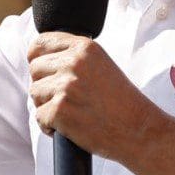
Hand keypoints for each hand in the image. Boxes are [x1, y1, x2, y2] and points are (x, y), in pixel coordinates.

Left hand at [26, 32, 156, 160]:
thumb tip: (38, 57)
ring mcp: (66, 86)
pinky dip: (50, 126)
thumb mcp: (101, 65)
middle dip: (45, 85)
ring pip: (35, 93)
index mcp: (84, 47)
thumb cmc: (121, 102)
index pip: (40, 44)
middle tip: (67, 98)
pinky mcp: (60, 110)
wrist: (139, 130)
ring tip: (72, 112)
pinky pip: (39, 116)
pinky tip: (70, 127)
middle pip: (34, 69)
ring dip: (47, 105)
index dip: (38, 59)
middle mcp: (74, 63)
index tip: (45, 71)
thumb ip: (73, 57)